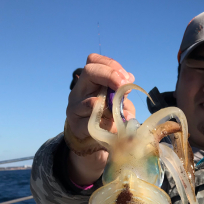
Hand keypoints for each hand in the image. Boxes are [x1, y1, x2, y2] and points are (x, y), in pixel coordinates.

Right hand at [66, 54, 135, 185]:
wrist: (94, 143)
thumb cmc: (107, 118)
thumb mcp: (117, 102)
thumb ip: (122, 91)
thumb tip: (129, 79)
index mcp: (88, 82)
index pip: (93, 61)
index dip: (111, 65)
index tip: (126, 78)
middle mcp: (78, 91)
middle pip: (89, 71)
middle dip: (110, 76)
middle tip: (125, 88)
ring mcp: (74, 109)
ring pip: (91, 102)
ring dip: (111, 107)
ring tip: (122, 114)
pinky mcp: (76, 127)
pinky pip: (91, 123)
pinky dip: (108, 125)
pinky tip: (116, 127)